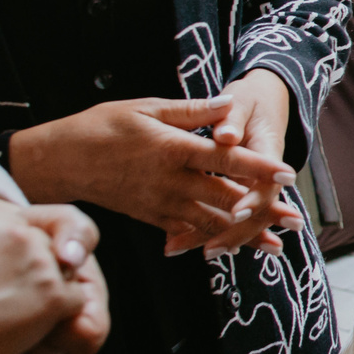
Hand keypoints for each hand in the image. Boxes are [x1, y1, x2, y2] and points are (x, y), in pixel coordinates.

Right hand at [0, 197, 106, 353]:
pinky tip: (20, 332)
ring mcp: (38, 258)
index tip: (43, 262)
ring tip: (5, 322)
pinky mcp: (52, 291)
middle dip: (42, 280)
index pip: (39, 223)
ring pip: (69, 279)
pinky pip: (77, 305)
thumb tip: (19, 263)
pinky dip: (58, 323)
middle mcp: (16, 228)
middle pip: (56, 252)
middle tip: (6, 308)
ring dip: (49, 303)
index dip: (45, 246)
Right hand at [8, 81, 299, 255]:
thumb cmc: (102, 127)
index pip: (224, 159)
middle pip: (224, 198)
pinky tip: (232, 249)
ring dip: (243, 234)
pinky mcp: (150, 216)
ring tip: (275, 245)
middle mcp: (170, 181)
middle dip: (261, 210)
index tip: (286, 174)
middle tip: (294, 220)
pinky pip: (184, 232)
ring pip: (208, 223)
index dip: (257, 167)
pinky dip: (210, 241)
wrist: (59, 161)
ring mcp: (160, 203)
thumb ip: (191, 111)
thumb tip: (228, 104)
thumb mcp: (145, 107)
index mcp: (172, 148)